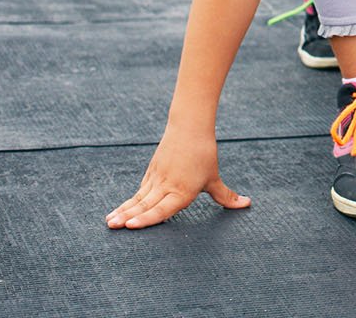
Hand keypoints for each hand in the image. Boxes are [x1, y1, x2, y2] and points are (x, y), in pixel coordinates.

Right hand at [105, 127, 249, 229]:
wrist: (189, 128)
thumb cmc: (204, 155)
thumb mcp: (214, 178)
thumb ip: (226, 196)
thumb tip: (246, 204)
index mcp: (183, 192)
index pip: (162, 209)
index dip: (147, 219)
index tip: (130, 225)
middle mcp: (167, 187)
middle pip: (145, 205)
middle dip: (128, 217)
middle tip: (113, 227)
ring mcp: (156, 180)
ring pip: (138, 199)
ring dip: (123, 211)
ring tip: (109, 222)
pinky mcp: (151, 173)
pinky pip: (139, 192)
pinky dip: (127, 203)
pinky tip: (117, 212)